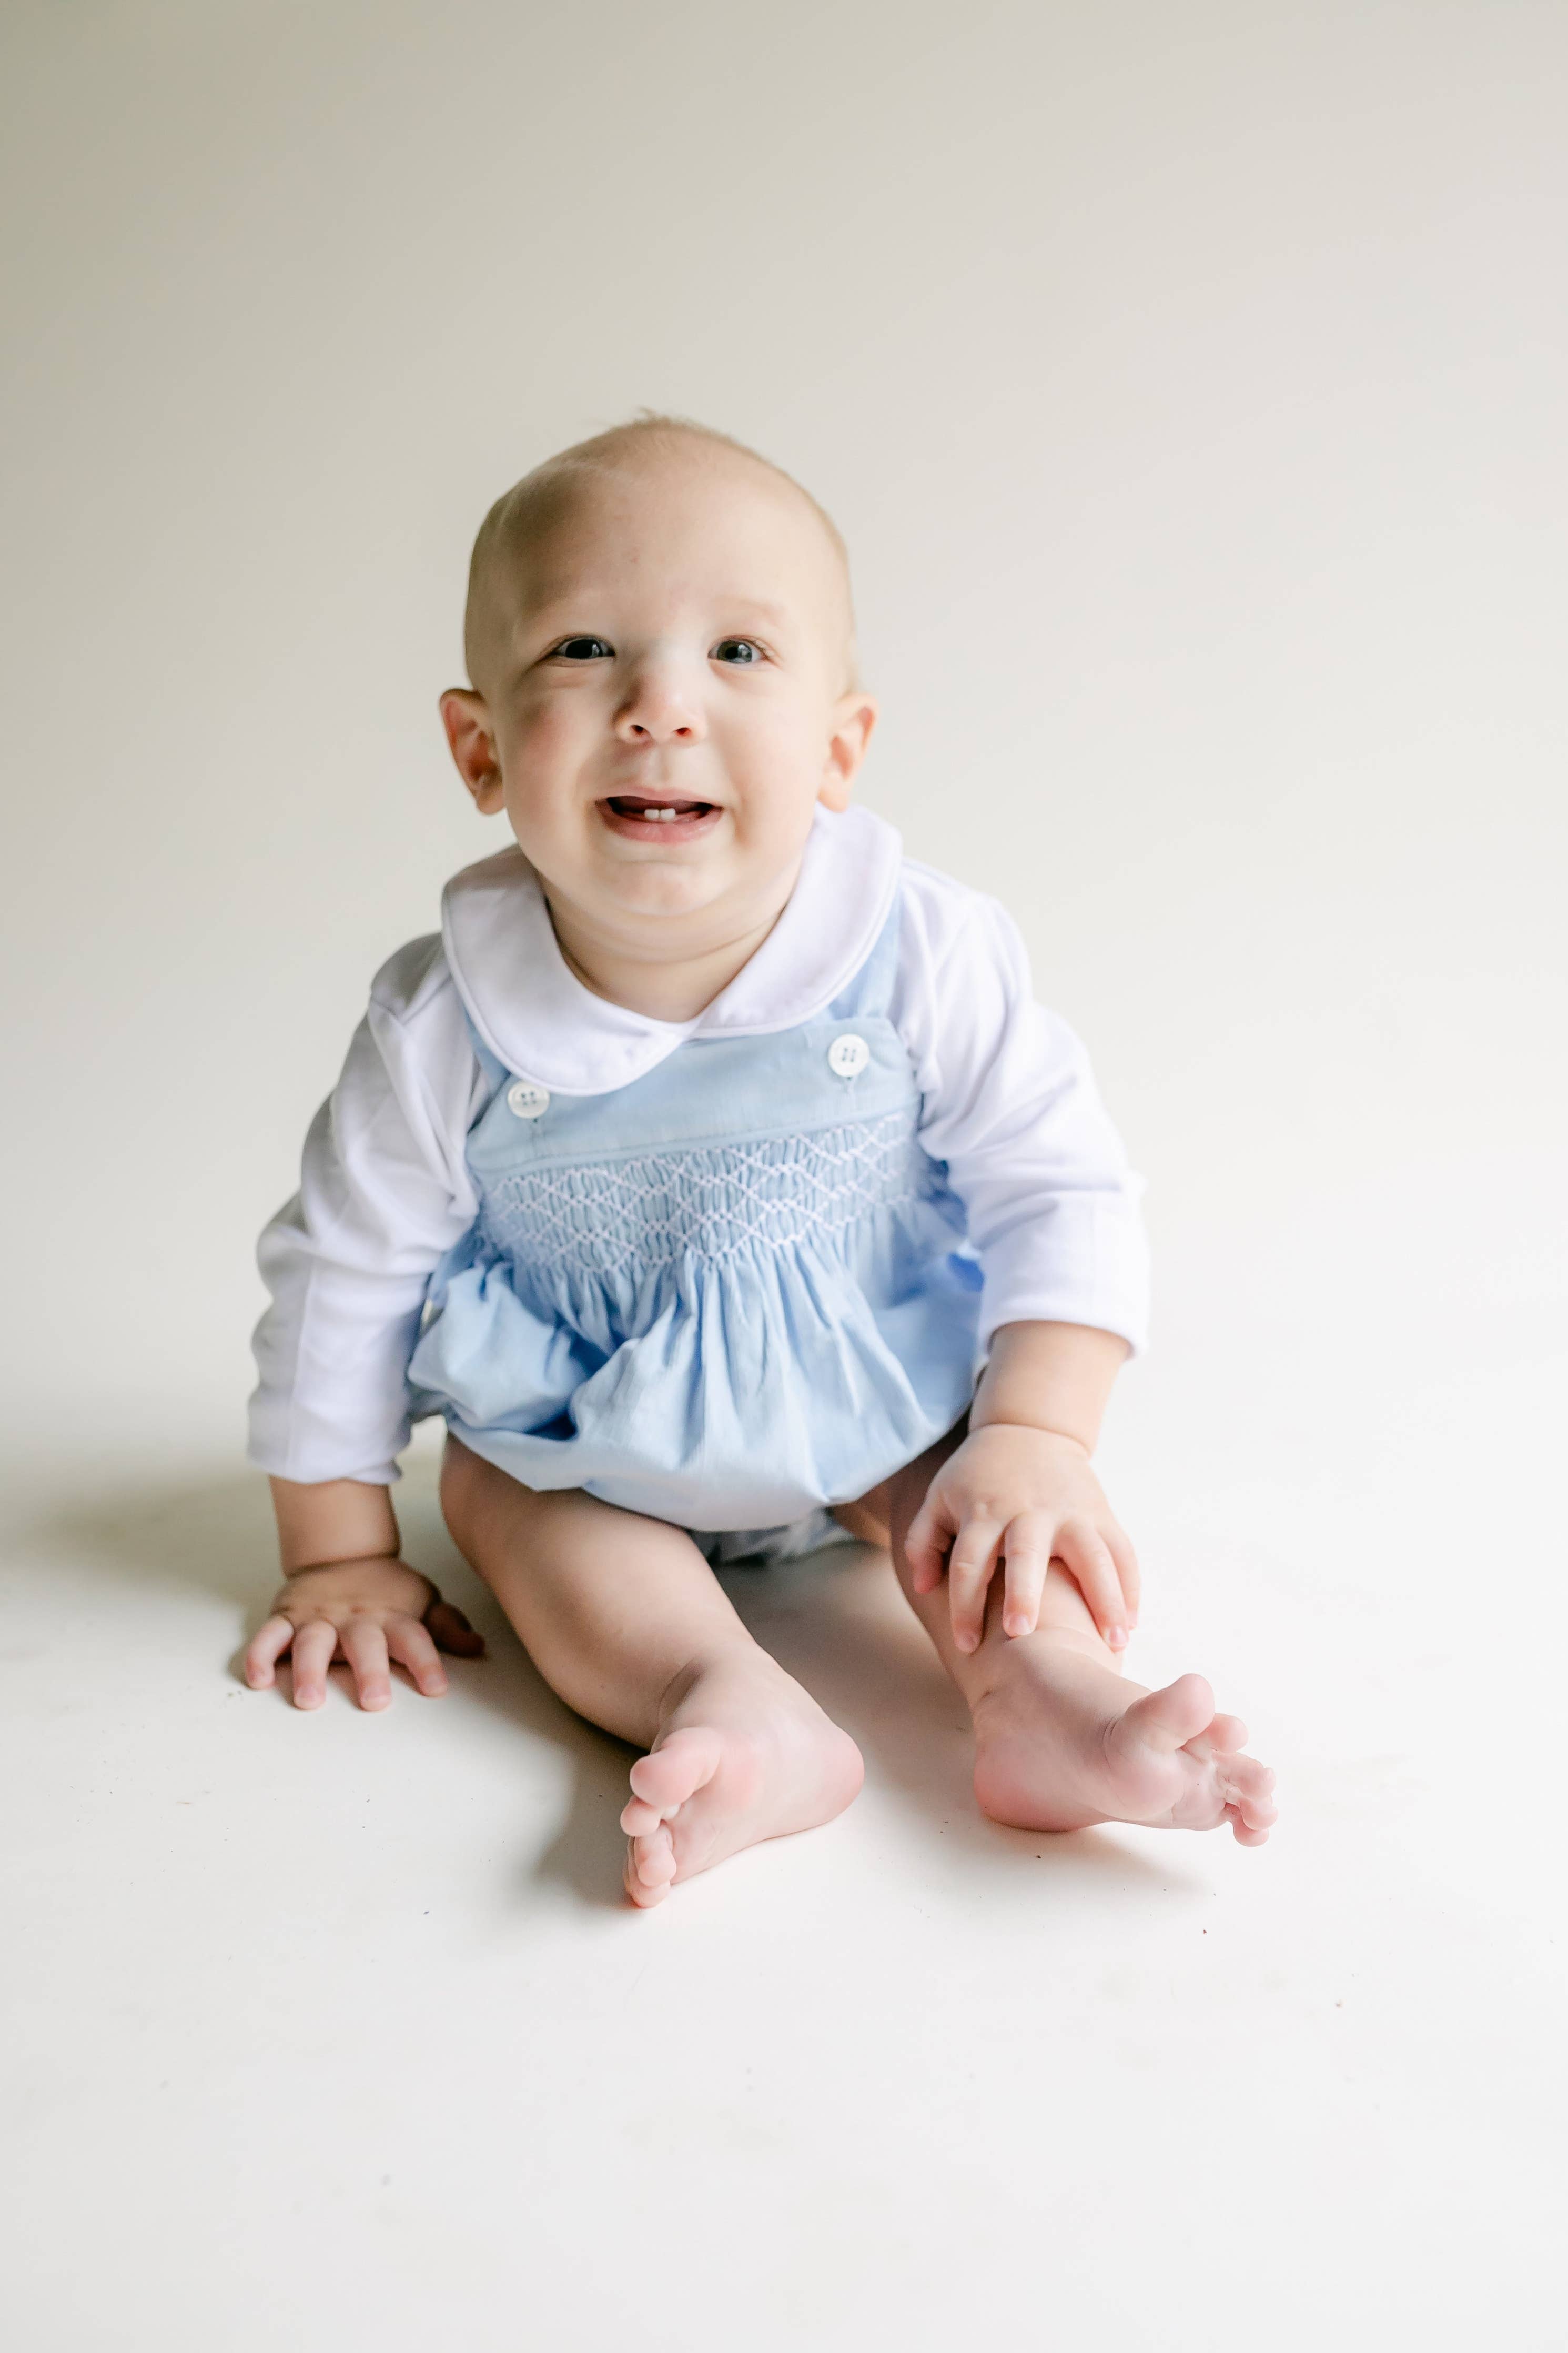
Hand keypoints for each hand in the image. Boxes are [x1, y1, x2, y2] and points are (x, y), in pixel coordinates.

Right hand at [243, 1557, 485, 1709]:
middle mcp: (356, 1617)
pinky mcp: (287, 1616)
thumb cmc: (388, 1590)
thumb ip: (446, 1626)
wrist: (342, 1550)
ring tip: (309, 1699)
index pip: (415, 1638)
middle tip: (375, 1701)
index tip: (437, 1688)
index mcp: (393, 1616)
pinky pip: (269, 1635)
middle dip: (370, 1671)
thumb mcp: (424, 1601)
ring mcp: (318, 1617)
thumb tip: (477, 1646)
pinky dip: (260, 1655)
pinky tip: (259, 1679)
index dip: (426, 1662)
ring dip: (309, 1670)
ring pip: (312, 1642)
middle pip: (364, 1642)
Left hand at [904, 1423, 1139, 1653]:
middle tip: (1021, 1632)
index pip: (967, 1563)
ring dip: (1103, 1598)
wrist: (1029, 1429)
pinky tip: (1130, 1623)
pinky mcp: (1101, 1512)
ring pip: (1090, 1555)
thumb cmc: (977, 1477)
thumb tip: (923, 1588)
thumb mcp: (939, 1497)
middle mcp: (1028, 1513)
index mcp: (983, 1513)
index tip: (966, 1645)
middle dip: (1023, 1593)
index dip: (964, 1605)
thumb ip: (924, 1542)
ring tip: (1113, 1643)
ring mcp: (1070, 1512)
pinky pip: (1121, 1551)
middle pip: (1024, 1554)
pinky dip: (1128, 1586)